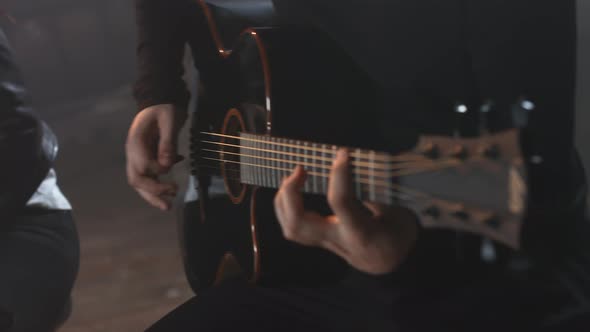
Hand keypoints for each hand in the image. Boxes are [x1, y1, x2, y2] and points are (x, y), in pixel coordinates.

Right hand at [126, 104, 185, 209]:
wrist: (160, 100)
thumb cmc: (165, 108)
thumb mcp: (169, 120)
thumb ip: (168, 142)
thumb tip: (168, 166)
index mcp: (136, 142)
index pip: (142, 166)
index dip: (157, 171)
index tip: (173, 164)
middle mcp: (134, 152)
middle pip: (136, 179)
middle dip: (151, 193)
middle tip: (168, 204)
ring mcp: (139, 156)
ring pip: (142, 182)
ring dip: (154, 194)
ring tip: (168, 204)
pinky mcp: (147, 157)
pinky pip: (150, 175)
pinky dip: (160, 182)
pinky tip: (173, 181)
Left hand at [273, 149, 417, 274]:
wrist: (391, 263)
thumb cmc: (397, 234)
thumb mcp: (399, 213)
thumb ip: (377, 193)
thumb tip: (358, 168)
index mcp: (361, 233)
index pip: (340, 202)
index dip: (339, 175)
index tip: (343, 154)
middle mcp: (338, 240)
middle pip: (299, 223)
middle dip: (291, 193)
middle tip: (301, 168)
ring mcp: (325, 243)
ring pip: (291, 228)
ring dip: (283, 200)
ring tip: (293, 177)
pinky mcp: (319, 241)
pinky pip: (293, 228)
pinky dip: (285, 207)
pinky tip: (292, 190)